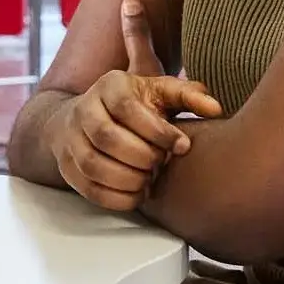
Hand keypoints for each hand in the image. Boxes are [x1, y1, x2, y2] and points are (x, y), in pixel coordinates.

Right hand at [49, 0, 221, 214]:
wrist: (86, 117)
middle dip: (141, 157)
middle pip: (106, 137)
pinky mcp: (67, 166)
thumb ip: (188, 95)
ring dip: (127, 179)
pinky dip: (116, 197)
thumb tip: (216, 108)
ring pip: (93, 164)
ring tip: (148, 181)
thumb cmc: (135, 106)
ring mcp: (71, 139)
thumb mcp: (160, 92)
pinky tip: (136, 194)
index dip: (157, 131)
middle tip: (160, 165)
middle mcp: (84, 108)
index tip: (182, 146)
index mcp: (109, 86)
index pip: (127, 108)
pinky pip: (87, 188)